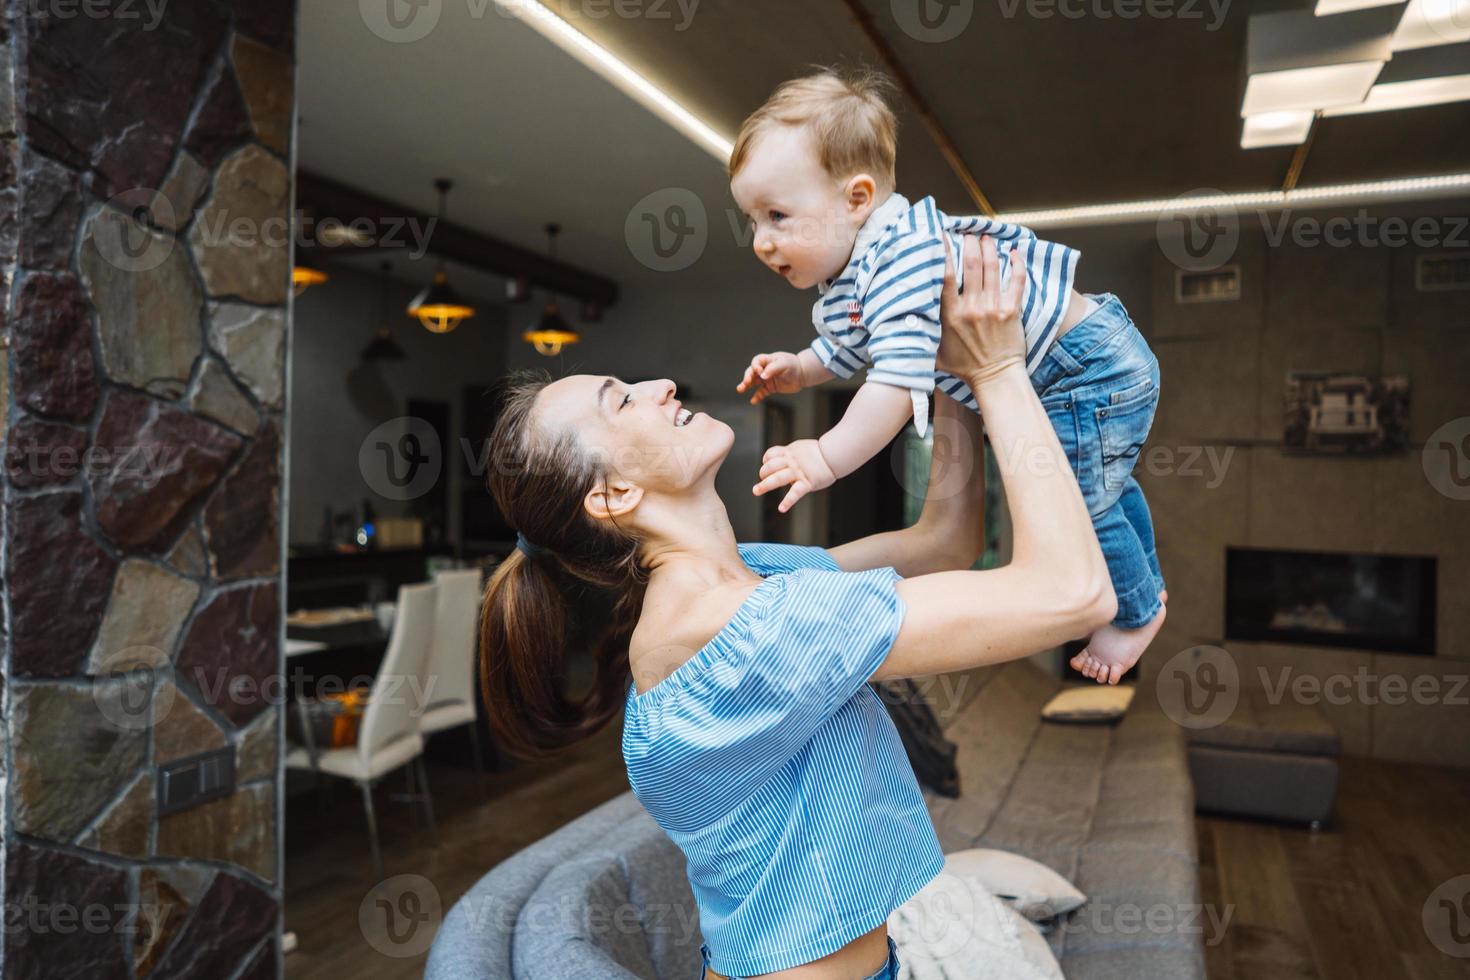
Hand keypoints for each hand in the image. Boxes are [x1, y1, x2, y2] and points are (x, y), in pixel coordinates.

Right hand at [737, 352, 803, 404]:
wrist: (802, 374)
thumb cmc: (793, 365)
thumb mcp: (784, 364)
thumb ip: (773, 369)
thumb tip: (762, 376)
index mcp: (768, 360)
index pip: (757, 361)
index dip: (755, 366)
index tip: (759, 372)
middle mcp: (765, 369)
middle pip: (752, 372)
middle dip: (747, 377)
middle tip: (745, 383)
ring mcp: (767, 379)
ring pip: (754, 382)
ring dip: (746, 386)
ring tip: (740, 389)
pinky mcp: (770, 388)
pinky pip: (761, 392)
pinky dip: (757, 397)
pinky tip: (753, 401)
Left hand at [753, 439, 835, 512]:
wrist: (834, 454)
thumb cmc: (818, 454)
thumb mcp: (800, 449)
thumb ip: (790, 455)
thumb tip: (780, 461)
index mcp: (789, 452)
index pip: (770, 454)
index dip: (766, 460)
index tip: (767, 465)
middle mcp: (792, 462)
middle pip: (771, 466)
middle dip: (763, 473)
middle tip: (760, 482)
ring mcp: (798, 472)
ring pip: (778, 478)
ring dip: (765, 485)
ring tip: (756, 491)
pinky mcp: (807, 483)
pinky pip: (795, 493)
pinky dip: (788, 502)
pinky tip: (781, 509)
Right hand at [936, 235, 1027, 388]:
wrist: (995, 378)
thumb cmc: (965, 367)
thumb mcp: (935, 353)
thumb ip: (923, 335)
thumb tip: (904, 324)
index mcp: (951, 315)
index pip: (946, 275)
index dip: (943, 251)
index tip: (942, 236)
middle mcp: (972, 307)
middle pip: (971, 264)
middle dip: (969, 244)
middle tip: (968, 234)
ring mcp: (994, 307)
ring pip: (992, 267)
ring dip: (989, 248)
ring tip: (986, 237)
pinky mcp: (1012, 311)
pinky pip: (1017, 280)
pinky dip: (1016, 263)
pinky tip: (1014, 252)